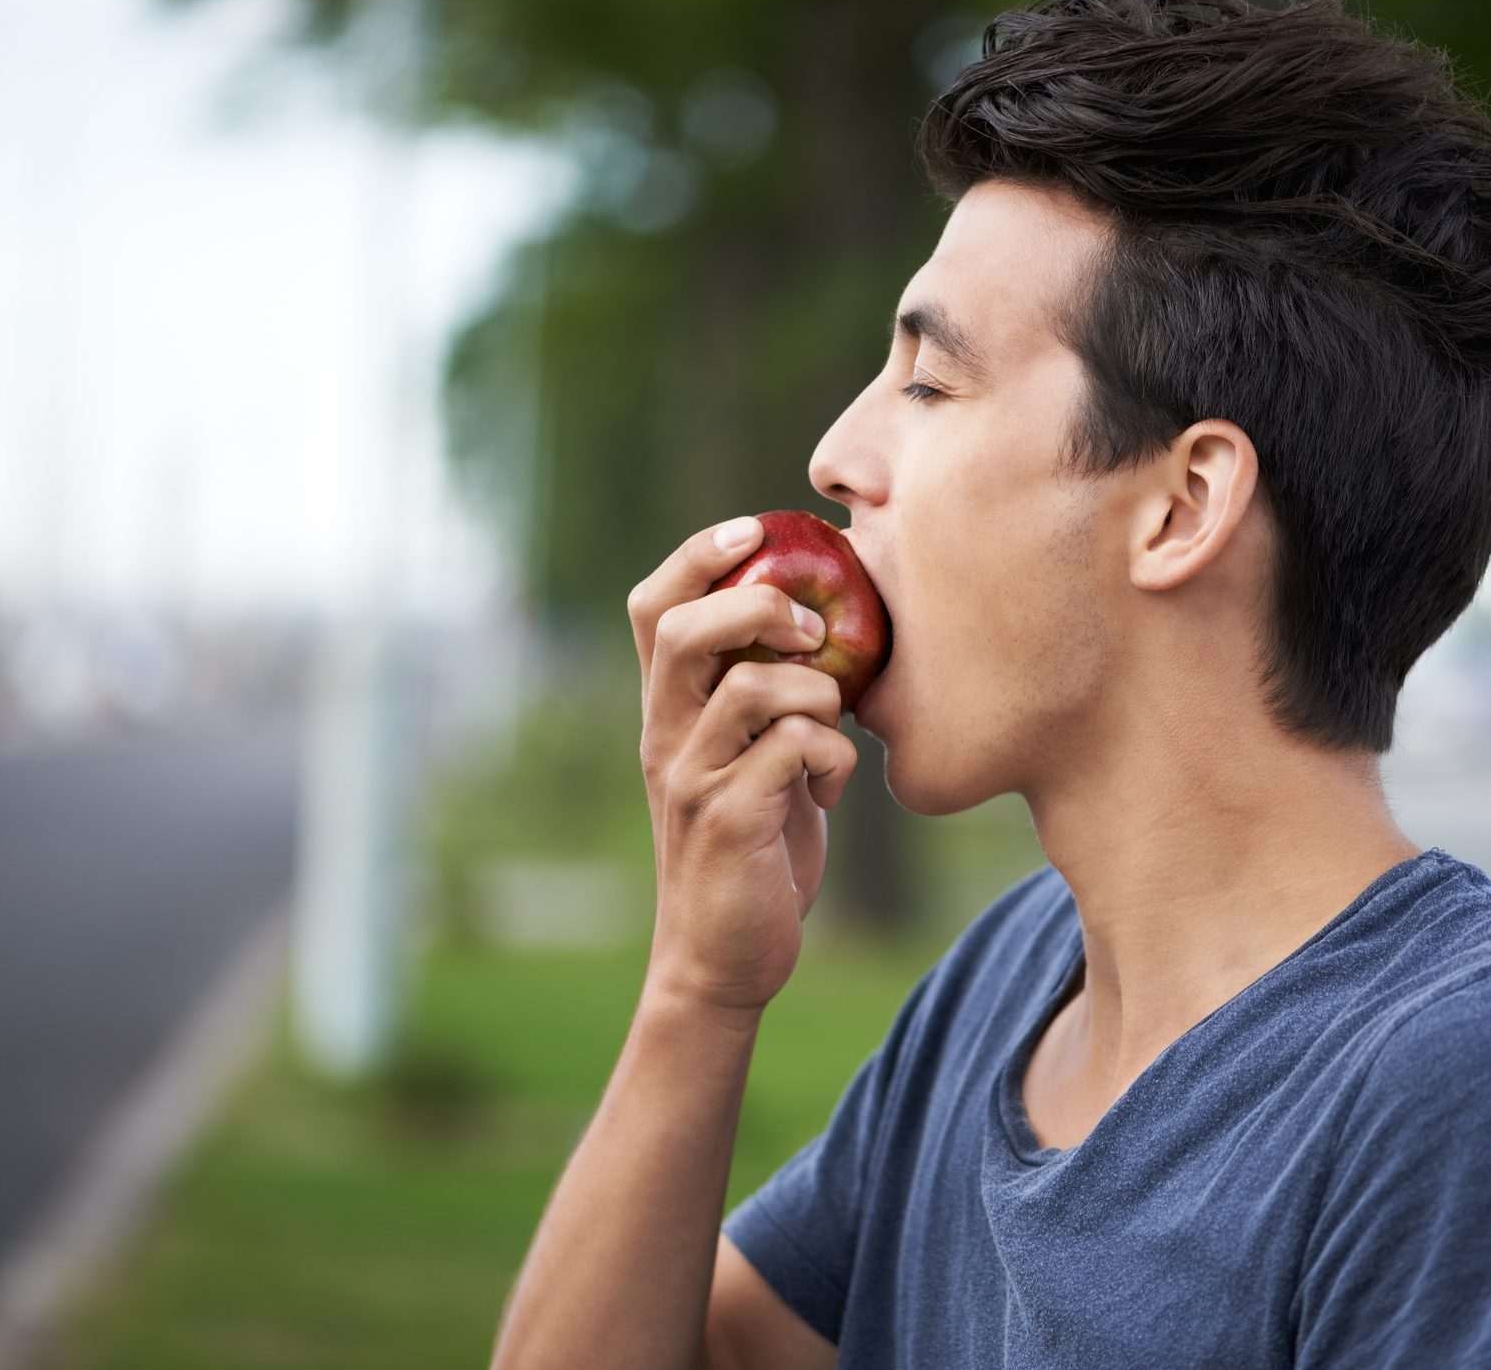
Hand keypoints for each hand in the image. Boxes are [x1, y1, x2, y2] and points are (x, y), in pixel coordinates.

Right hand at [627, 516, 862, 1015]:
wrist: (722, 960)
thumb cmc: (754, 847)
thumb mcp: (751, 758)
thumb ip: (766, 697)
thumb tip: (823, 623)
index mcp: (668, 711)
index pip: (654, 607)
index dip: (698, 555)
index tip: (753, 529)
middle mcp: (666, 737)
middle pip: (685, 630)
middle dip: (759, 607)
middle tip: (812, 631)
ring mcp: (693, 780)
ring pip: (754, 688)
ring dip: (817, 694)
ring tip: (830, 730)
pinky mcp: (730, 823)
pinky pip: (797, 751)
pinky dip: (836, 759)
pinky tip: (832, 793)